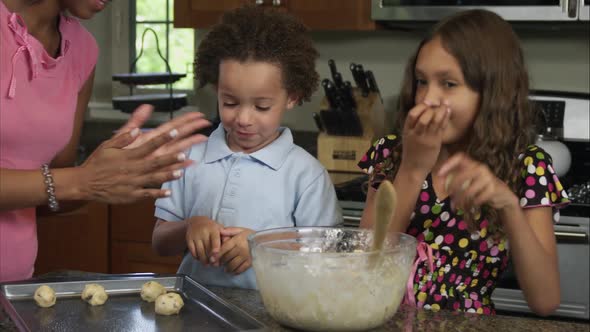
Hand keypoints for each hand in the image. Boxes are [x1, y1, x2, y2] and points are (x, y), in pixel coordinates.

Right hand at [79, 105, 210, 202]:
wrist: (84, 183)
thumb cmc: (97, 162)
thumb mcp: (107, 145)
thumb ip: (123, 137)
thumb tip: (137, 129)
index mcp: (129, 155)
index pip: (149, 144)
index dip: (163, 138)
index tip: (175, 131)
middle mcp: (133, 168)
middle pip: (155, 162)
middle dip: (170, 158)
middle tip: (184, 153)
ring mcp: (133, 183)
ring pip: (153, 178)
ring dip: (168, 175)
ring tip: (181, 172)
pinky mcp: (131, 195)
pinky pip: (147, 194)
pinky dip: (158, 193)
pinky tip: (169, 192)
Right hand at [185, 216, 222, 265]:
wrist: (196, 221)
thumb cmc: (212, 228)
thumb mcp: (220, 229)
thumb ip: (225, 237)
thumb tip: (228, 248)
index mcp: (213, 229)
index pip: (215, 241)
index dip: (216, 249)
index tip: (216, 256)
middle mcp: (203, 232)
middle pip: (207, 248)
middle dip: (211, 259)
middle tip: (215, 265)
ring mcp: (195, 235)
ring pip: (200, 252)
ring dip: (204, 260)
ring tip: (207, 264)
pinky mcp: (189, 239)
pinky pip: (193, 252)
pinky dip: (197, 257)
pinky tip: (200, 259)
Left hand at [215, 227, 254, 274]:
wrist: (262, 241)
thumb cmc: (249, 235)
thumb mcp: (240, 230)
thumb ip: (230, 230)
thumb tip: (220, 231)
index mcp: (237, 241)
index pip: (224, 249)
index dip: (217, 255)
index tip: (211, 259)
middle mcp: (241, 249)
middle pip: (227, 258)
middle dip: (220, 262)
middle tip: (217, 264)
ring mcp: (246, 257)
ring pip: (233, 265)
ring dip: (227, 268)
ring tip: (225, 269)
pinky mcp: (250, 262)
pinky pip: (240, 269)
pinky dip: (235, 272)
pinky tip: (232, 272)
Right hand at [400, 101, 450, 176]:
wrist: (413, 169)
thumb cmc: (411, 152)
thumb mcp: (408, 137)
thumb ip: (414, 126)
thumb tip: (425, 110)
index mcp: (407, 130)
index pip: (412, 114)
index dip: (421, 106)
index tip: (427, 102)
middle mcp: (416, 133)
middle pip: (423, 115)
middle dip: (431, 107)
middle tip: (437, 104)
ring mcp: (426, 138)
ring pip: (434, 120)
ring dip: (441, 110)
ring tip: (445, 105)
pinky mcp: (435, 142)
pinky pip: (441, 127)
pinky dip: (445, 117)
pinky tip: (448, 111)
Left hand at [438, 152, 518, 212]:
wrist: (504, 196)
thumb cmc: (482, 187)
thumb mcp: (471, 181)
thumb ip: (458, 179)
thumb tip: (439, 181)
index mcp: (473, 164)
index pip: (460, 157)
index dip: (449, 164)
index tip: (439, 174)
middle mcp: (480, 168)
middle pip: (460, 176)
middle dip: (452, 188)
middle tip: (448, 197)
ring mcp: (488, 177)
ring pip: (468, 190)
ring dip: (460, 201)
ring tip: (456, 207)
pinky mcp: (493, 188)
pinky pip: (476, 198)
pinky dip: (470, 204)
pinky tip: (469, 207)